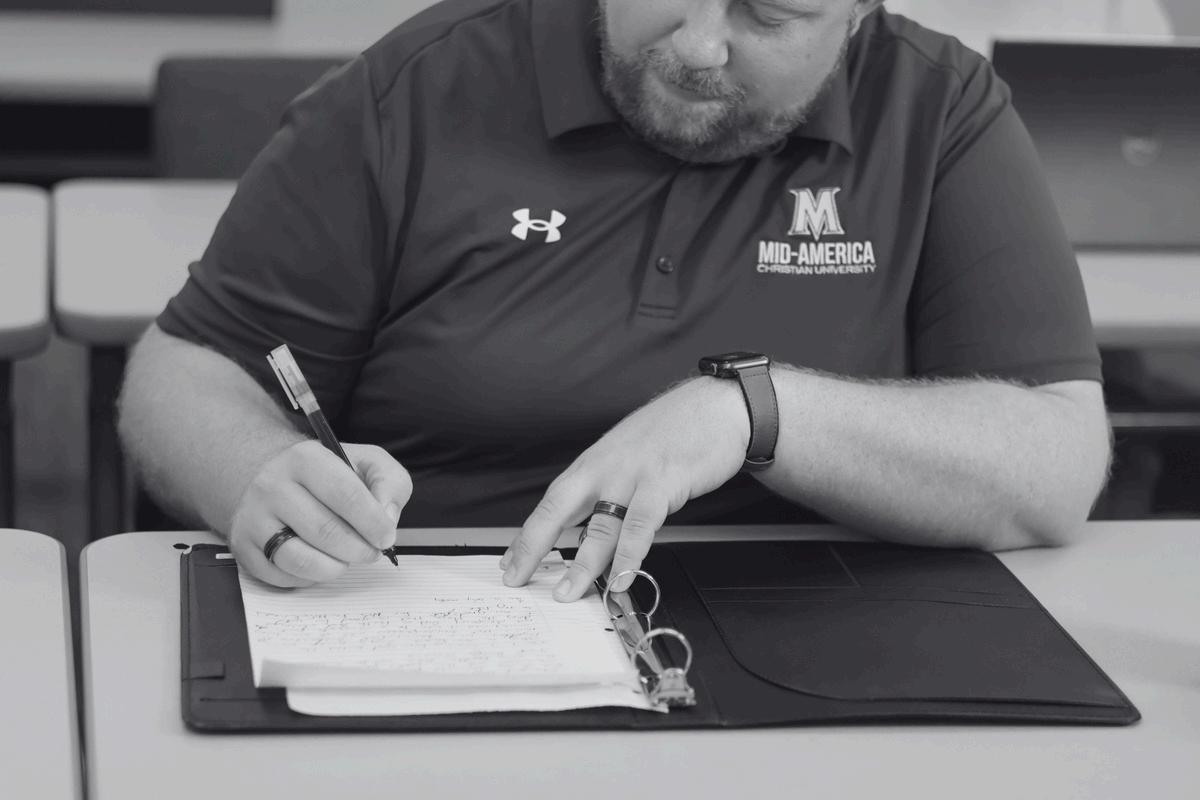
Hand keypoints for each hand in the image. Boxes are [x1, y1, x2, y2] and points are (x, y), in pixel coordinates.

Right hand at [228, 441, 412, 586]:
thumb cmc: (323, 474)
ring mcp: (254, 518)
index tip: (386, 536)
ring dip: (334, 567)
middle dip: (358, 549)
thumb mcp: (364, 461)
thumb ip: (389, 482)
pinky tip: (319, 561)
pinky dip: (309, 577)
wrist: (267, 474)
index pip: (345, 494)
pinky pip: (282, 576)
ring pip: (300, 559)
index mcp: (305, 459)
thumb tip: (387, 518)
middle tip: (371, 552)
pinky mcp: (243, 547)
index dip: (372, 522)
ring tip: (346, 559)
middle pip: (324, 530)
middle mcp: (273, 486)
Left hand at [501, 377, 748, 599]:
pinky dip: (629, 555)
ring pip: (600, 525)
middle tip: (516, 577)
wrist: (716, 405)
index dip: (528, 534)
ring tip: (569, 592)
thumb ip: (609, 487)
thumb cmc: (675, 430)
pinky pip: (641, 525)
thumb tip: (593, 527)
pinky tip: (621, 577)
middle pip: (558, 509)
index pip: (550, 502)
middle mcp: (606, 468)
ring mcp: (633, 475)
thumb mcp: (629, 454)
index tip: (510, 561)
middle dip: (533, 545)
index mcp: (594, 464)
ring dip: (583, 564)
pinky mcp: (664, 483)